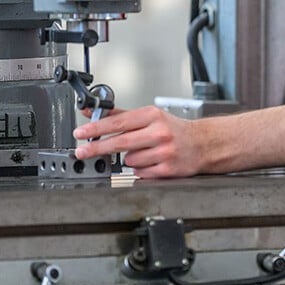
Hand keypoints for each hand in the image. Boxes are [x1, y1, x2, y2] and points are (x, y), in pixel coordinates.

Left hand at [73, 106, 201, 177]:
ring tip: (144, 152)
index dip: (96, 128)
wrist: (204, 144)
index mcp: (153, 116)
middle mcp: (159, 133)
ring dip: (129, 159)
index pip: (118, 122)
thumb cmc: (174, 129)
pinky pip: (140, 172)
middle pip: (119, 142)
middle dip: (97, 148)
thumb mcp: (150, 116)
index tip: (81, 133)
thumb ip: (119, 114)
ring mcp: (164, 152)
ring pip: (129, 160)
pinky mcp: (167, 169)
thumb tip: (92, 111)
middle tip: (82, 151)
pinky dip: (141, 169)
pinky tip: (151, 162)